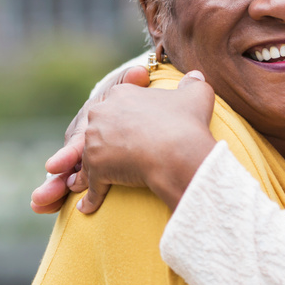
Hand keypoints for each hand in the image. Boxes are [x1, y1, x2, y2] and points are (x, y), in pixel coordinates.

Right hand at [29, 65, 149, 213]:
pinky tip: (40, 207)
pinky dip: (54, 197)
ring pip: (63, 174)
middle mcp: (79, 138)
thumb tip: (139, 74)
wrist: (124, 109)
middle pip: (66, 161)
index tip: (56, 166)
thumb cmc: (125, 98)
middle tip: (41, 193)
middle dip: (55, 177)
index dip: (69, 154)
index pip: (78, 140)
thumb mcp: (128, 87)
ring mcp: (79, 155)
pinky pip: (69, 184)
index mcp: (88, 121)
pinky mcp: (85, 169)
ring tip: (38, 203)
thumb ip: (131, 81)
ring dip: (51, 188)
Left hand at [78, 70, 216, 212]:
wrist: (177, 153)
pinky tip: (88, 208)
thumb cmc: (186, 123)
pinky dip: (90, 197)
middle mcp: (102, 114)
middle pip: (100, 130)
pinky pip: (91, 185)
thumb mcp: (197, 94)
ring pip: (91, 158)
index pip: (118, 105)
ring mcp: (95, 141)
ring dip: (94, 172)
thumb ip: (194, 83)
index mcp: (121, 94)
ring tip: (102, 184)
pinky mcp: (96, 168)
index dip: (127, 120)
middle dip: (106, 143)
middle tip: (119, 157)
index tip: (134, 131)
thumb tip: (196, 76)